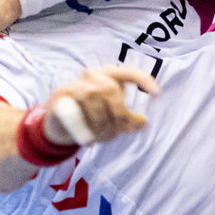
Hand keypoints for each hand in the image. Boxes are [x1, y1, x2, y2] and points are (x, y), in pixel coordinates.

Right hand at [43, 67, 161, 145]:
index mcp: (109, 74)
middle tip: (118, 133)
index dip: (144, 81)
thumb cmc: (90, 114)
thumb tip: (143, 123)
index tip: (157, 95)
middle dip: (119, 115)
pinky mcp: (59, 98)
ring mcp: (74, 84)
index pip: (130, 72)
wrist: (57, 120)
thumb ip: (128, 118)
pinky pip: (75, 116)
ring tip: (102, 138)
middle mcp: (92, 74)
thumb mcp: (112, 115)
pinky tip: (89, 142)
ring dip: (101, 125)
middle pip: (111, 90)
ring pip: (94, 102)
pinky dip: (84, 131)